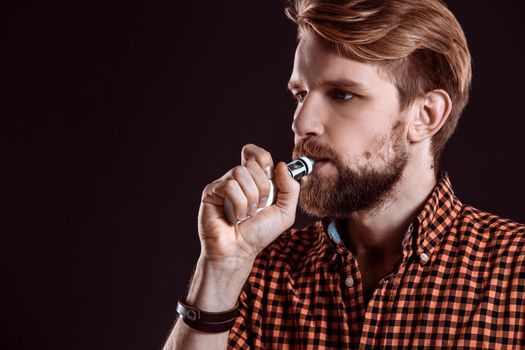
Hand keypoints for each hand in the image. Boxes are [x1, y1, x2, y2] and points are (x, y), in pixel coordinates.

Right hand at [198, 144, 299, 262]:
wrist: (239, 252)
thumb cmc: (259, 233)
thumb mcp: (285, 212)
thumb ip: (291, 188)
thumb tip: (281, 164)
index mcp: (255, 179)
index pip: (257, 153)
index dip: (264, 160)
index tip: (270, 178)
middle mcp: (238, 179)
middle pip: (252, 163)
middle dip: (262, 188)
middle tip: (259, 206)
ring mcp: (223, 184)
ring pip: (240, 172)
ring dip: (251, 198)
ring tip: (247, 214)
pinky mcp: (211, 192)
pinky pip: (229, 186)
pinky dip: (239, 204)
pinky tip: (236, 217)